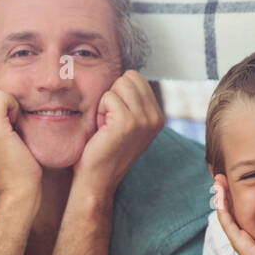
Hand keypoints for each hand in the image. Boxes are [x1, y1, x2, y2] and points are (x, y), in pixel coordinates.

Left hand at [73, 70, 164, 200]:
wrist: (96, 180)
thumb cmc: (103, 149)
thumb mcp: (126, 123)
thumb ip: (132, 102)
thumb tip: (126, 73)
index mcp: (158, 116)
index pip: (136, 78)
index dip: (118, 93)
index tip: (115, 119)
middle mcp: (156, 117)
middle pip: (129, 77)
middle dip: (113, 95)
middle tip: (109, 122)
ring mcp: (144, 120)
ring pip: (119, 84)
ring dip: (105, 102)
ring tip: (106, 126)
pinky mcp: (128, 122)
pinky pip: (108, 97)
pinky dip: (99, 110)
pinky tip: (102, 130)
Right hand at [212, 174, 254, 254]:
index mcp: (247, 227)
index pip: (236, 205)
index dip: (232, 192)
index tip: (230, 177)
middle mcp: (239, 230)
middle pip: (226, 206)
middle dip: (222, 190)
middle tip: (219, 175)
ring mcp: (236, 234)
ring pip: (224, 211)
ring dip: (219, 195)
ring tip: (218, 181)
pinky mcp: (236, 239)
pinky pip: (227, 221)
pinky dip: (223, 209)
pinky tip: (221, 197)